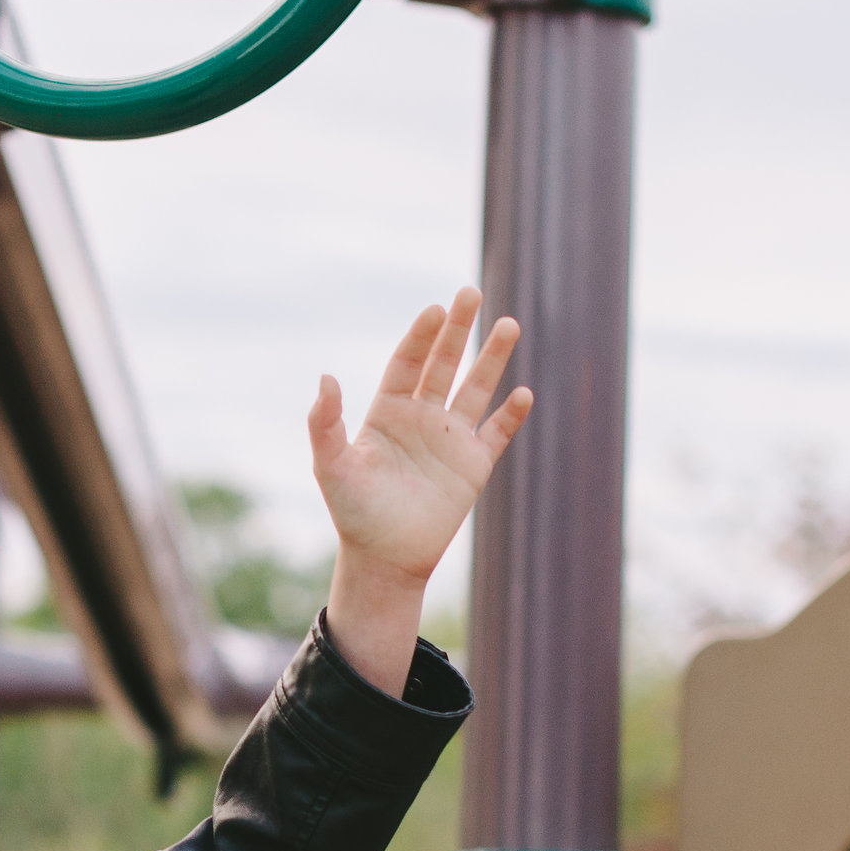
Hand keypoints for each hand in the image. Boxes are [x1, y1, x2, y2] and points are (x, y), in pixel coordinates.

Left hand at [306, 288, 532, 694]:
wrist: (385, 558)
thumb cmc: (353, 513)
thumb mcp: (331, 466)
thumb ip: (326, 423)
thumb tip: (325, 378)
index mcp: (387, 412)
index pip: (407, 362)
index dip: (420, 336)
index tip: (435, 309)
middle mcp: (421, 418)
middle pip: (443, 363)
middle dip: (458, 329)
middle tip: (472, 291)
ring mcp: (451, 440)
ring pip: (475, 388)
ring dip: (492, 358)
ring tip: (509, 324)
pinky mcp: (474, 466)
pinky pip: (497, 433)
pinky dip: (511, 415)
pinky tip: (523, 394)